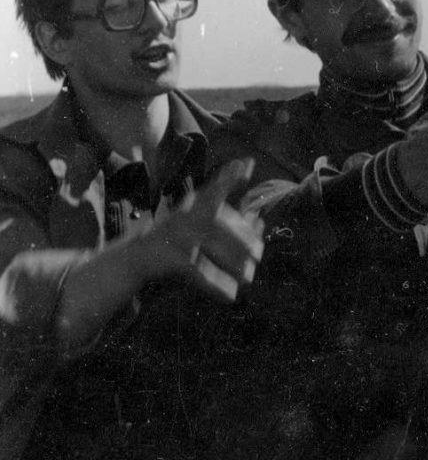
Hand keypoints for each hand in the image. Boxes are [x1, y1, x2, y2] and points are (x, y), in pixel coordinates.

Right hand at [139, 157, 263, 300]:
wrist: (135, 261)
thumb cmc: (176, 246)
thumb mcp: (203, 233)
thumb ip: (232, 226)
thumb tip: (260, 220)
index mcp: (193, 208)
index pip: (213, 190)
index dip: (228, 178)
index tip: (245, 164)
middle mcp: (183, 216)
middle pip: (217, 221)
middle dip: (241, 238)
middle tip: (258, 254)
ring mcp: (174, 236)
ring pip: (210, 245)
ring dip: (233, 263)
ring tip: (248, 278)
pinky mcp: (168, 257)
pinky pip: (198, 271)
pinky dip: (216, 285)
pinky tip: (231, 295)